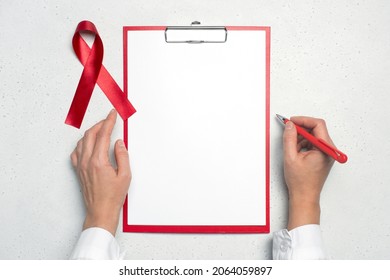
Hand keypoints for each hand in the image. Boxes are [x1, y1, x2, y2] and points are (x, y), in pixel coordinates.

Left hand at [71, 110, 130, 235]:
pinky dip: (82, 144)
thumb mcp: (125, 176)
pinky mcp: (78, 171)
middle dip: (100, 124)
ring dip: (91, 132)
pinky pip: (76, 152)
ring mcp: (81, 166)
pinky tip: (88, 144)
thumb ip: (122, 156)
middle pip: (91, 135)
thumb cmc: (113, 197)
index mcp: (99, 161)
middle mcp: (87, 162)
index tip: (112, 114)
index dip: (108, 122)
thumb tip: (119, 143)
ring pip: (82, 142)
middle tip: (108, 120)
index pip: (103, 135)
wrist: (100, 211)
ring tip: (100, 130)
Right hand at [283, 116, 334, 229]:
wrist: (304, 196)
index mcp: (325, 149)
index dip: (303, 120)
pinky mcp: (323, 156)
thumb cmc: (300, 182)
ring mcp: (327, 153)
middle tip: (289, 130)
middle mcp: (329, 150)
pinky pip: (314, 143)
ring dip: (301, 137)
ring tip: (291, 146)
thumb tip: (290, 126)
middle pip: (317, 129)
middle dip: (301, 128)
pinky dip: (304, 143)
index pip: (318, 125)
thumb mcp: (290, 157)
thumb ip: (289, 138)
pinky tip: (296, 151)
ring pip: (314, 135)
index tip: (292, 121)